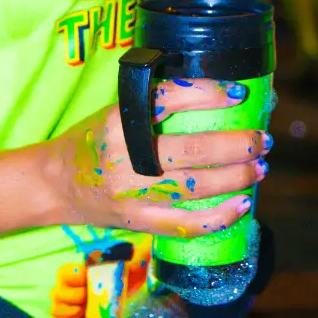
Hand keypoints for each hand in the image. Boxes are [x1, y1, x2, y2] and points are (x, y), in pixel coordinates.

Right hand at [53, 81, 268, 237]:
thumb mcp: (116, 111)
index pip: (171, 98)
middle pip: (194, 149)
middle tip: (262, 140)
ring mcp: (132, 193)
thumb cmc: (94, 141)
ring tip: (260, 168)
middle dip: (238, 145)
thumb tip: (223, 96)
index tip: (239, 93)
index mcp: (119, 120)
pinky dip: (220, 216)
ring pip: (196, 187)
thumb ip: (159, 105)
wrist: (54, 184)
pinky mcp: (138, 222)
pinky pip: (186, 224)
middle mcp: (125, 156)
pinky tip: (243, 205)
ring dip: (237, 178)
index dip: (209, 94)